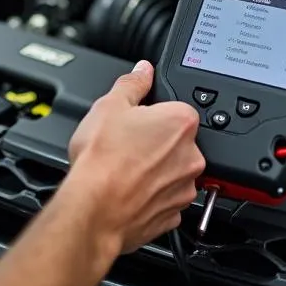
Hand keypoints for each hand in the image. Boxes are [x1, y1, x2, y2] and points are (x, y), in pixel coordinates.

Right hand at [64, 61, 205, 254]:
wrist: (94, 209)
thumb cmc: (102, 159)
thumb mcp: (110, 104)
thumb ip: (133, 83)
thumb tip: (143, 70)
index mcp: (181, 122)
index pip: (175, 108)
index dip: (152, 113)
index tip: (135, 121)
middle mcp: (191, 156)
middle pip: (176, 141)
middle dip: (155, 141)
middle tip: (125, 144)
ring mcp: (184, 189)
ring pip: (172, 171)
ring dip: (154, 169)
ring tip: (123, 168)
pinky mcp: (173, 215)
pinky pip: (165, 199)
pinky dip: (150, 195)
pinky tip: (129, 190)